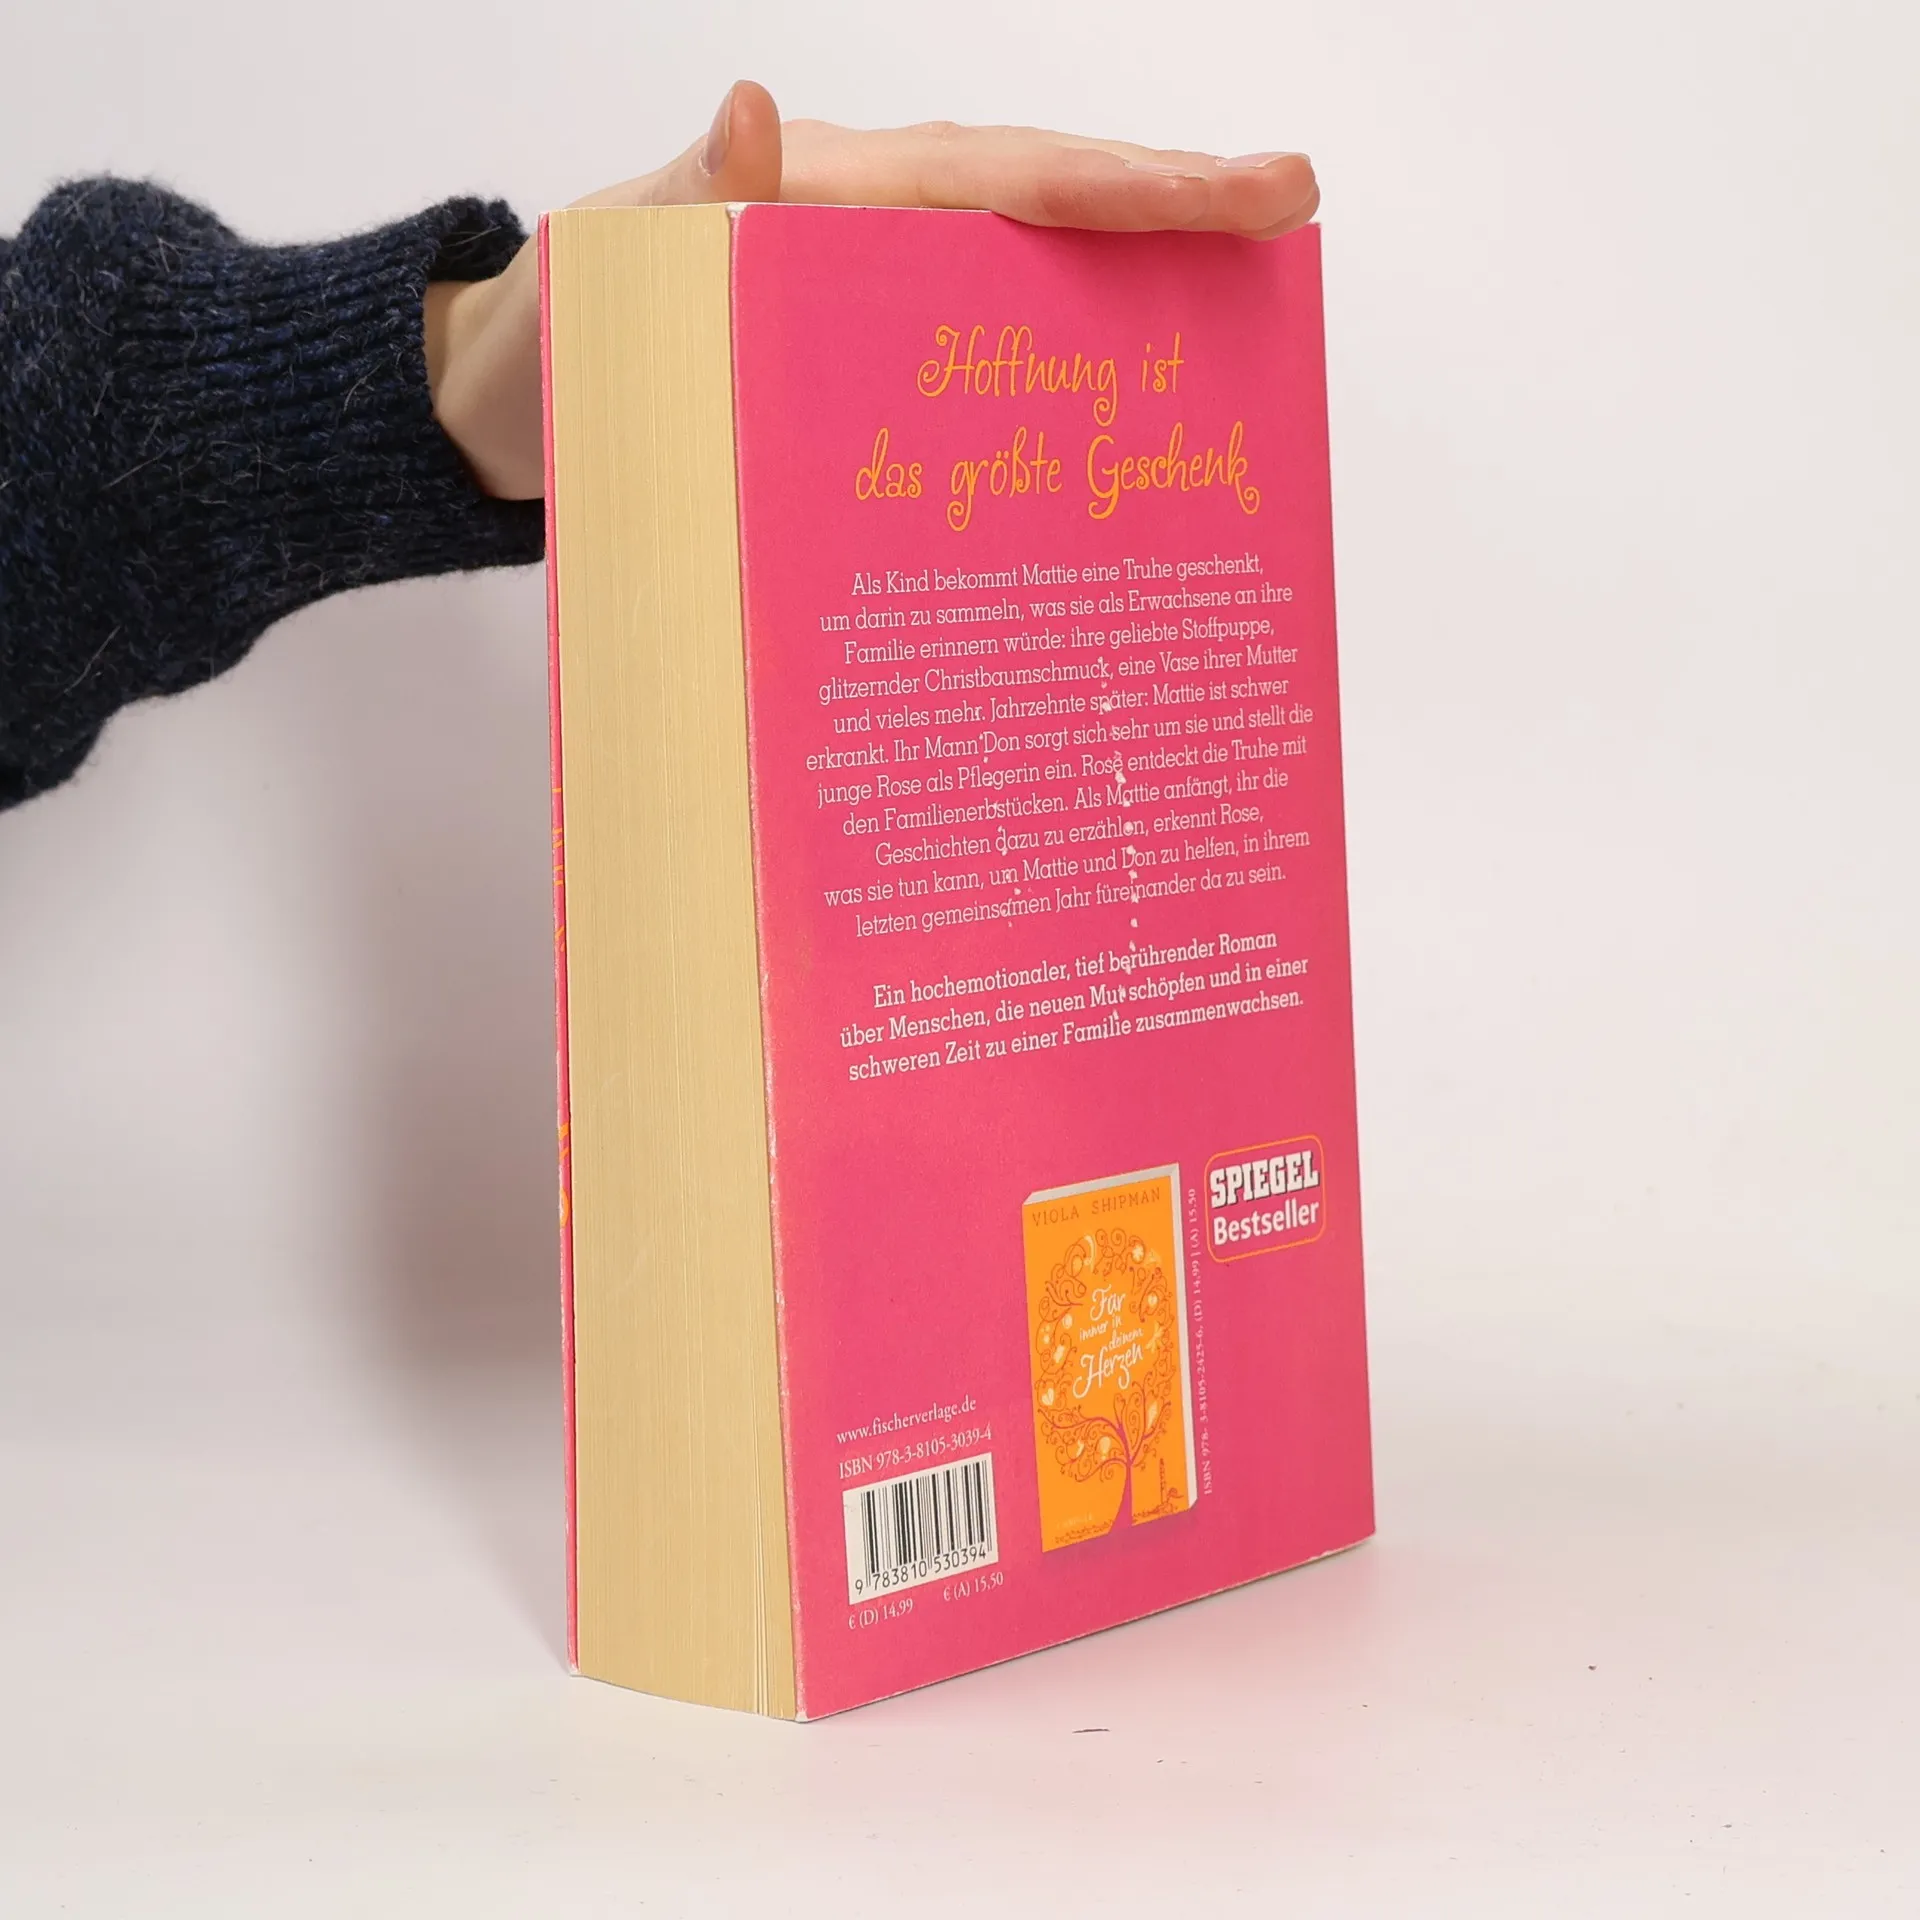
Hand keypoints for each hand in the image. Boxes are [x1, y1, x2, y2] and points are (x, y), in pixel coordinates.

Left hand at [425, 81, 1319, 499]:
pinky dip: (1049, 381)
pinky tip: (1104, 439)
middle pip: (1052, 214)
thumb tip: (758, 113)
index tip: (1257, 189)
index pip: (1019, 180)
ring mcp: (874, 308)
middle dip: (1174, 216)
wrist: (508, 412)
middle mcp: (878, 241)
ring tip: (1242, 322)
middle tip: (1289, 220)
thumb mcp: (613, 262)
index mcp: (843, 199)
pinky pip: (976, 363)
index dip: (1141, 185)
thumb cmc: (560, 334)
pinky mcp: (860, 375)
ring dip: (1132, 296)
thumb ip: (692, 199)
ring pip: (1029, 284)